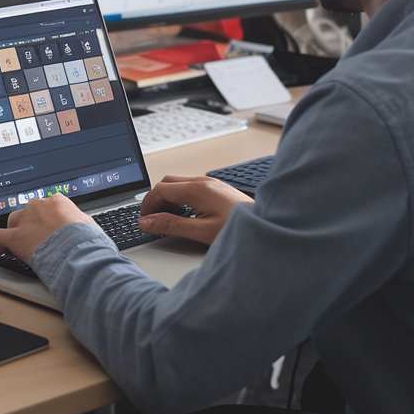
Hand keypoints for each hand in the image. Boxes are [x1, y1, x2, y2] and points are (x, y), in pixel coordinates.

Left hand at [0, 194, 95, 263]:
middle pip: (29, 211)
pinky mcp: (15, 237)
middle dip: (30, 223)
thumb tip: (83, 227)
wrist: (79, 252)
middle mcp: (40, 207)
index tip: (47, 228)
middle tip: (35, 238)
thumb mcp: (90, 226)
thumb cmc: (88, 242)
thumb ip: (80, 222)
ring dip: (15, 230)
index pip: (47, 206)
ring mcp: (26, 220)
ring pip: (13, 220)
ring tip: (17, 244)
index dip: (45, 219)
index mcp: (58, 202)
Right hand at [138, 175, 252, 246]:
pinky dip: (181, 199)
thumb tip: (147, 222)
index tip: (144, 220)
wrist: (269, 224)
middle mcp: (203, 181)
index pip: (160, 189)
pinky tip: (186, 216)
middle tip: (152, 220)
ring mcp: (211, 183)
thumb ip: (171, 225)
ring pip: (179, 184)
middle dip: (156, 200)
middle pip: (168, 183)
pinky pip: (191, 188)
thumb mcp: (201, 231)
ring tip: (168, 221)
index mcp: (196, 189)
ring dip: (168, 199)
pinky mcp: (218, 189)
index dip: (147, 204)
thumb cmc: (239, 228)